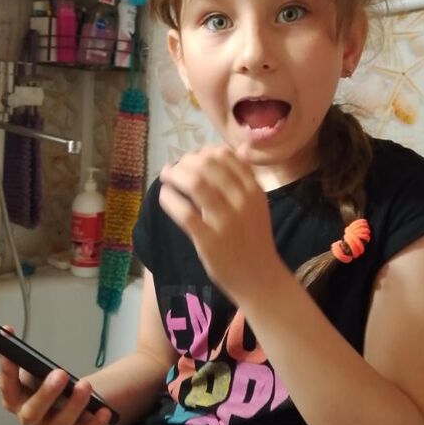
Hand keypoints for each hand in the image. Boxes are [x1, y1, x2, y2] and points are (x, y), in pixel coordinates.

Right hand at [0, 327, 111, 424]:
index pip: (7, 388)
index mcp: (15, 399)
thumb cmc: (42, 380)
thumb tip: (6, 331)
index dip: (7, 372)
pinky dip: (93, 423)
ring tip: (85, 385)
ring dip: (73, 405)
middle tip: (60, 373)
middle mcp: (29, 416)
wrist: (63, 398)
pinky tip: (104, 410)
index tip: (10, 354)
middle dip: (46, 394)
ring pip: (59, 424)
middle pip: (32, 413)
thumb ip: (20, 352)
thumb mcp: (32, 366)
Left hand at [158, 145, 280, 300]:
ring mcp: (225, 221)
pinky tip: (164, 196)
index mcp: (254, 190)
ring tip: (166, 177)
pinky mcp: (209, 240)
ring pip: (196, 184)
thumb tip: (241, 147)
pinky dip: (170, 199)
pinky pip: (184, 212)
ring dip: (175, 175)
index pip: (225, 157)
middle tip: (174, 168)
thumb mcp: (257, 204)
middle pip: (208, 166)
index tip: (193, 159)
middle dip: (186, 162)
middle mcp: (242, 201)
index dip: (203, 153)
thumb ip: (246, 177)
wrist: (259, 277)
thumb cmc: (253, 238)